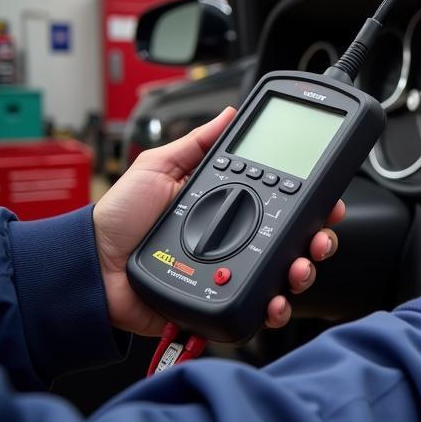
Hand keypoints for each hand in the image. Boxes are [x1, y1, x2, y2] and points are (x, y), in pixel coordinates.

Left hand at [93, 107, 345, 336]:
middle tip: (318, 239)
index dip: (311, 204)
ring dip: (303, 273)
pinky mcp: (221, 303)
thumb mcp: (159, 166)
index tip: (327, 201)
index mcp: (230, 207)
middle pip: (295, 243)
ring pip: (285, 277)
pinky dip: (275, 308)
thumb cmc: (120, 218)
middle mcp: (237, 241)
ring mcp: (232, 273)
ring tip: (298, 269)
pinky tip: (275, 300)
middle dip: (318, 241)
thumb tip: (229, 114)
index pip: (283, 204)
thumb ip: (197, 143)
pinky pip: (258, 307)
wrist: (93, 265)